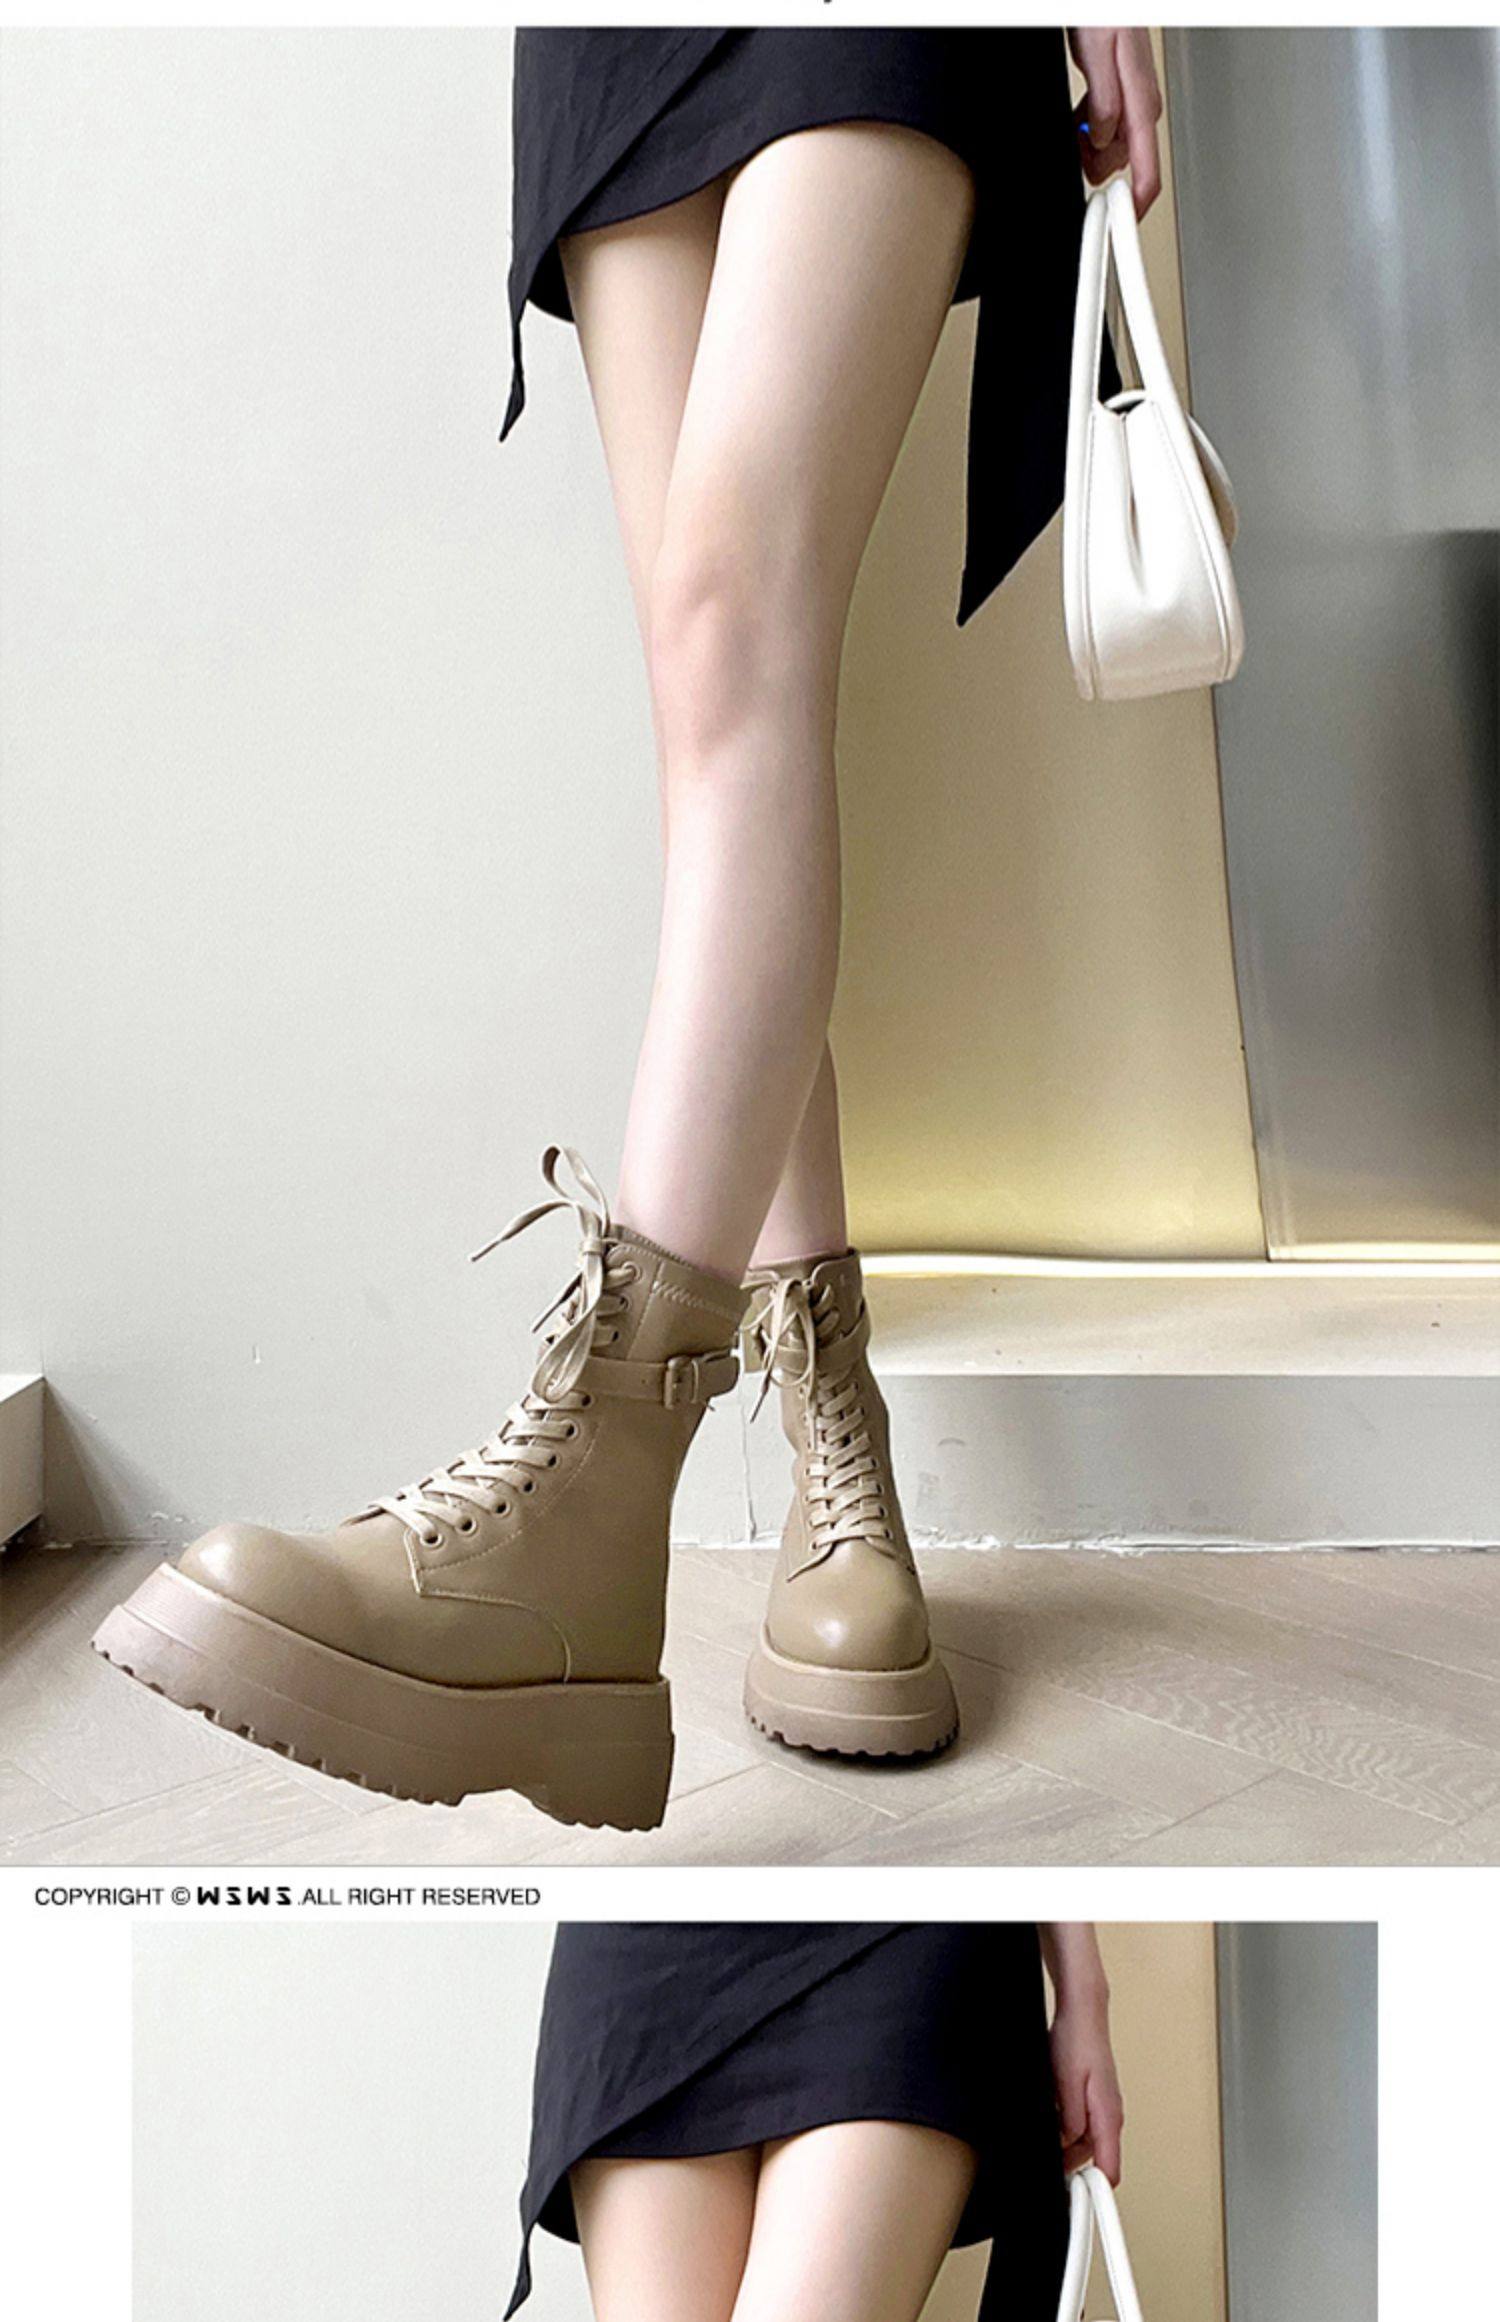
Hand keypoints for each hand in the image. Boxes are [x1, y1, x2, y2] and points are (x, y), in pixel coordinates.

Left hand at [1050, 1988, 1124, 2184]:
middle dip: (1067, 2163)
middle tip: (1047, 2157)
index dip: (1094, 2192)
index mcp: (1108, 2117)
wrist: (1083, 2012)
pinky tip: (1051, 2112)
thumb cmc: (1078, 2040)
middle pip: (1090, 2162)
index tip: (1077, 2201)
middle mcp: (1109, 2117)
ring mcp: (1102, 2109)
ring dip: (1062, 2142)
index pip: (1110, 2171)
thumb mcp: (1065, 2084)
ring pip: (1081, 2144)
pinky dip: (1062, 2126)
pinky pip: (1077, 2127)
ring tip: (1048, 2122)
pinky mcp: (1093, 2101)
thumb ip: (1068, 2121)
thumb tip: (1064, 2147)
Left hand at [1068, 28, 1163, 216]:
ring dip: (1088, 146)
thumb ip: (1102, 102)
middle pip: (1122, 166)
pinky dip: (1087, 132)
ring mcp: (1132, 104)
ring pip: (1110, 149)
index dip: (1134, 207)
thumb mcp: (1099, 56)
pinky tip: (1078, 120)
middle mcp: (1142, 108)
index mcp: (1143, 105)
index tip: (1120, 226)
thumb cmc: (1109, 15)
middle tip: (1076, 146)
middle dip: (1095, 165)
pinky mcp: (1120, 98)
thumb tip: (1102, 140)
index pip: (1149, 171)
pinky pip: (1104, 130)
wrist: (1111, 4)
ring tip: (1075, 126)